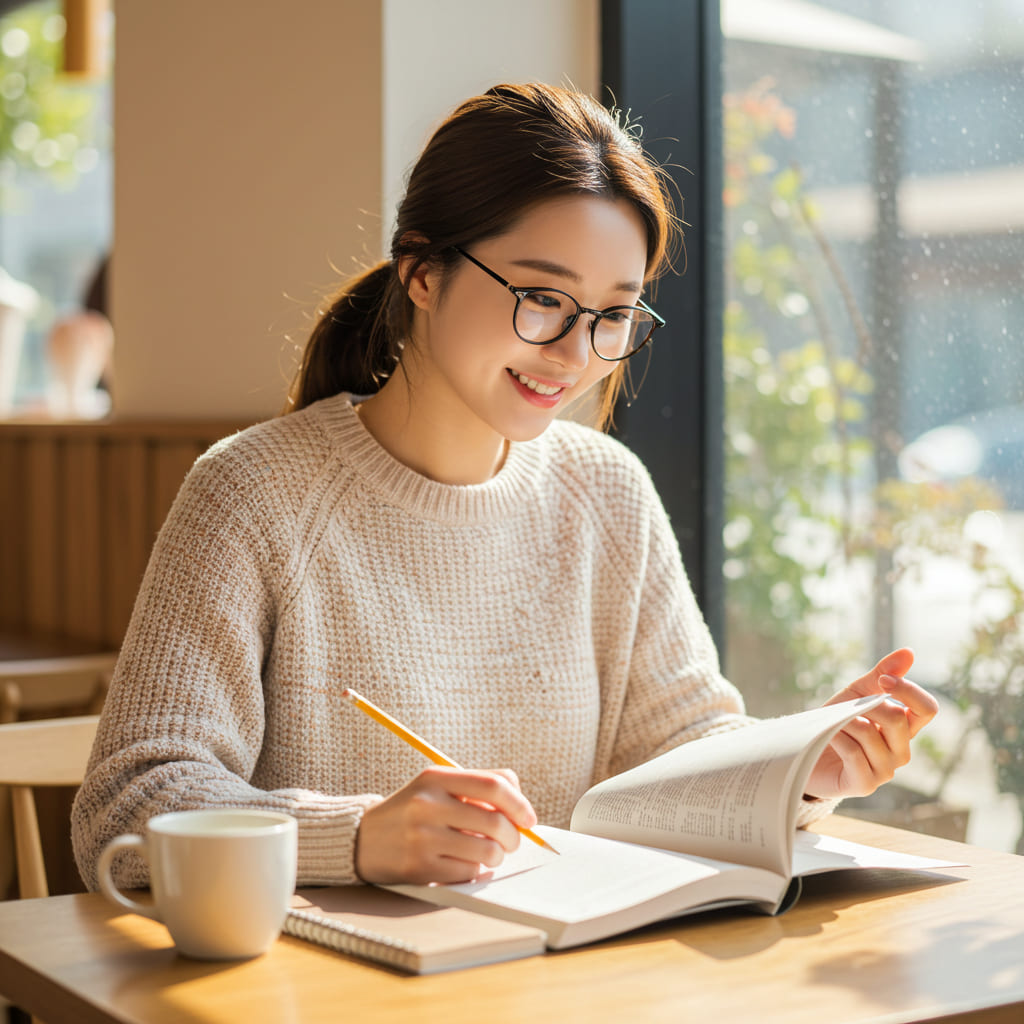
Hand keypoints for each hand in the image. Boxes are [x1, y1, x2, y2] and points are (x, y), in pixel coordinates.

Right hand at [354, 766, 537, 884]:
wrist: (363, 838)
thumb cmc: (414, 810)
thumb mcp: (438, 785)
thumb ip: (478, 785)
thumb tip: (521, 804)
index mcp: (436, 778)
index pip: (494, 785)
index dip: (520, 804)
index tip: (529, 818)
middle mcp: (428, 805)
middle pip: (496, 821)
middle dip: (514, 836)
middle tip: (512, 841)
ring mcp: (422, 837)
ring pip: (487, 850)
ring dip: (496, 856)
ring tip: (489, 853)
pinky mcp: (419, 867)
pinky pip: (468, 871)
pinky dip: (474, 869)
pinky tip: (462, 862)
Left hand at [805, 648, 938, 799]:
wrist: (806, 752)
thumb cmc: (835, 723)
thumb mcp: (856, 693)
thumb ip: (882, 675)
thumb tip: (909, 652)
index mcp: (904, 729)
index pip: (927, 709)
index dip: (909, 691)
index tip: (882, 679)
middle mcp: (901, 751)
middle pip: (897, 720)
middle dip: (866, 705)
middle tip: (845, 707)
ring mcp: (885, 771)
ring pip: (870, 734)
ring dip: (845, 721)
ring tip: (833, 723)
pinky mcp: (864, 785)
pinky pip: (854, 753)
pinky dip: (837, 737)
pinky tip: (829, 735)